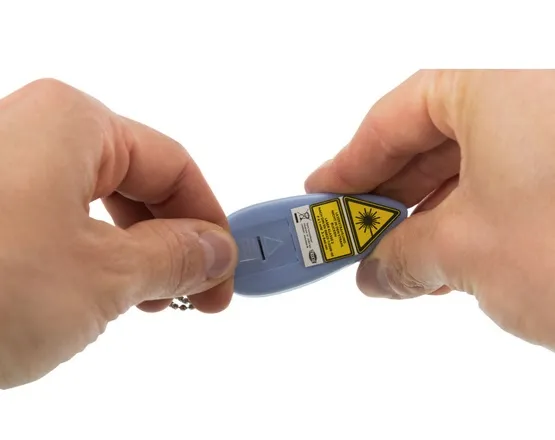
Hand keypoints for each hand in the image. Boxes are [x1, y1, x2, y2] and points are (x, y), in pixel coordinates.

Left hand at [0, 79, 237, 388]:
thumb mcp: (106, 277)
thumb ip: (176, 257)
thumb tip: (214, 251)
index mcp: (76, 123)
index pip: (175, 166)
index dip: (210, 221)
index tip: (227, 268)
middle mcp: (38, 132)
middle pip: (139, 183)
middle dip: (175, 240)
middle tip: (197, 290)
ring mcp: (7, 169)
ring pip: (101, 206)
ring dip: (137, 255)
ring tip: (150, 301)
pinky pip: (62, 222)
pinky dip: (93, 260)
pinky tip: (97, 295)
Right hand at [305, 70, 554, 350]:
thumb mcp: (467, 251)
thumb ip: (402, 257)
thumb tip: (374, 272)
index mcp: (500, 97)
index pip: (399, 113)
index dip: (352, 157)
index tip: (321, 194)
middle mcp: (531, 113)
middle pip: (430, 145)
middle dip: (383, 196)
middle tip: (346, 234)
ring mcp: (553, 153)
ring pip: (465, 178)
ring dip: (420, 223)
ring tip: (389, 262)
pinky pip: (498, 201)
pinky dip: (461, 235)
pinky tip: (440, 270)